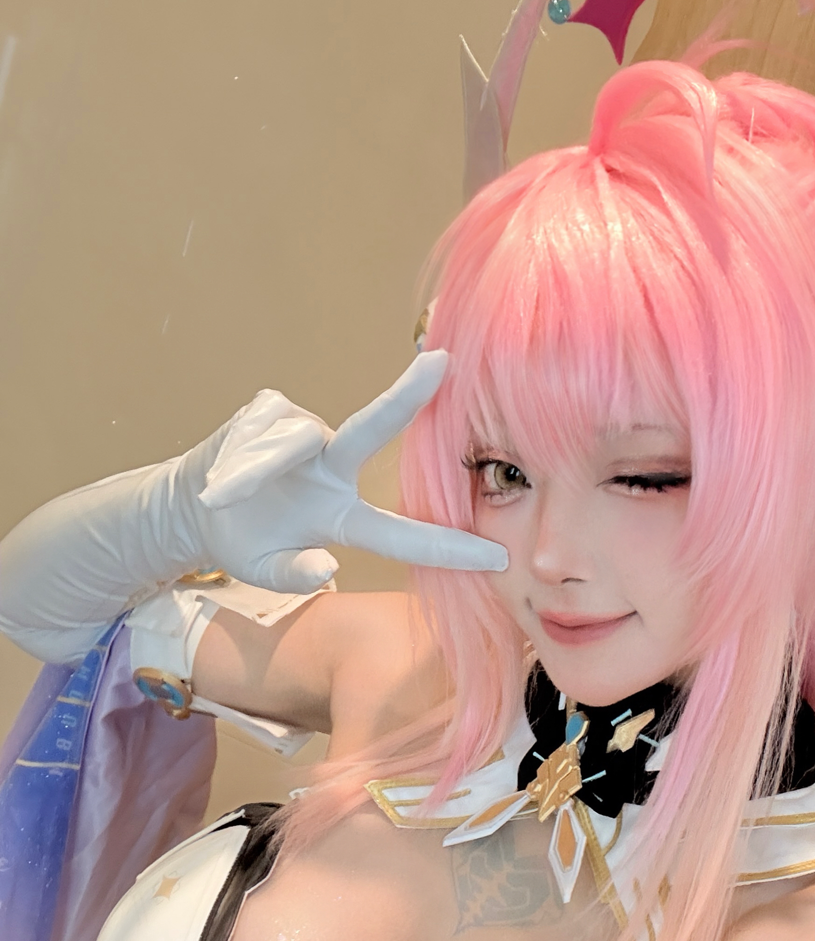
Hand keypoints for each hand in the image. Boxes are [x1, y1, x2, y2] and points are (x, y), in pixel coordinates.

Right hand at [192, 351, 506, 592]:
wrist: (191, 508)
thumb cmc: (244, 541)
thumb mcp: (264, 574)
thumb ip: (295, 577)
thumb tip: (327, 568)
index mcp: (344, 517)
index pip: (403, 535)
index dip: (448, 548)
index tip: (497, 559)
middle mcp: (335, 468)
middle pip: (373, 429)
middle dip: (406, 396)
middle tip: (441, 362)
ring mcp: (304, 434)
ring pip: (291, 441)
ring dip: (254, 470)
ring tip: (221, 497)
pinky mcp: (270, 409)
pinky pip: (258, 430)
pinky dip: (236, 458)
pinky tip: (220, 476)